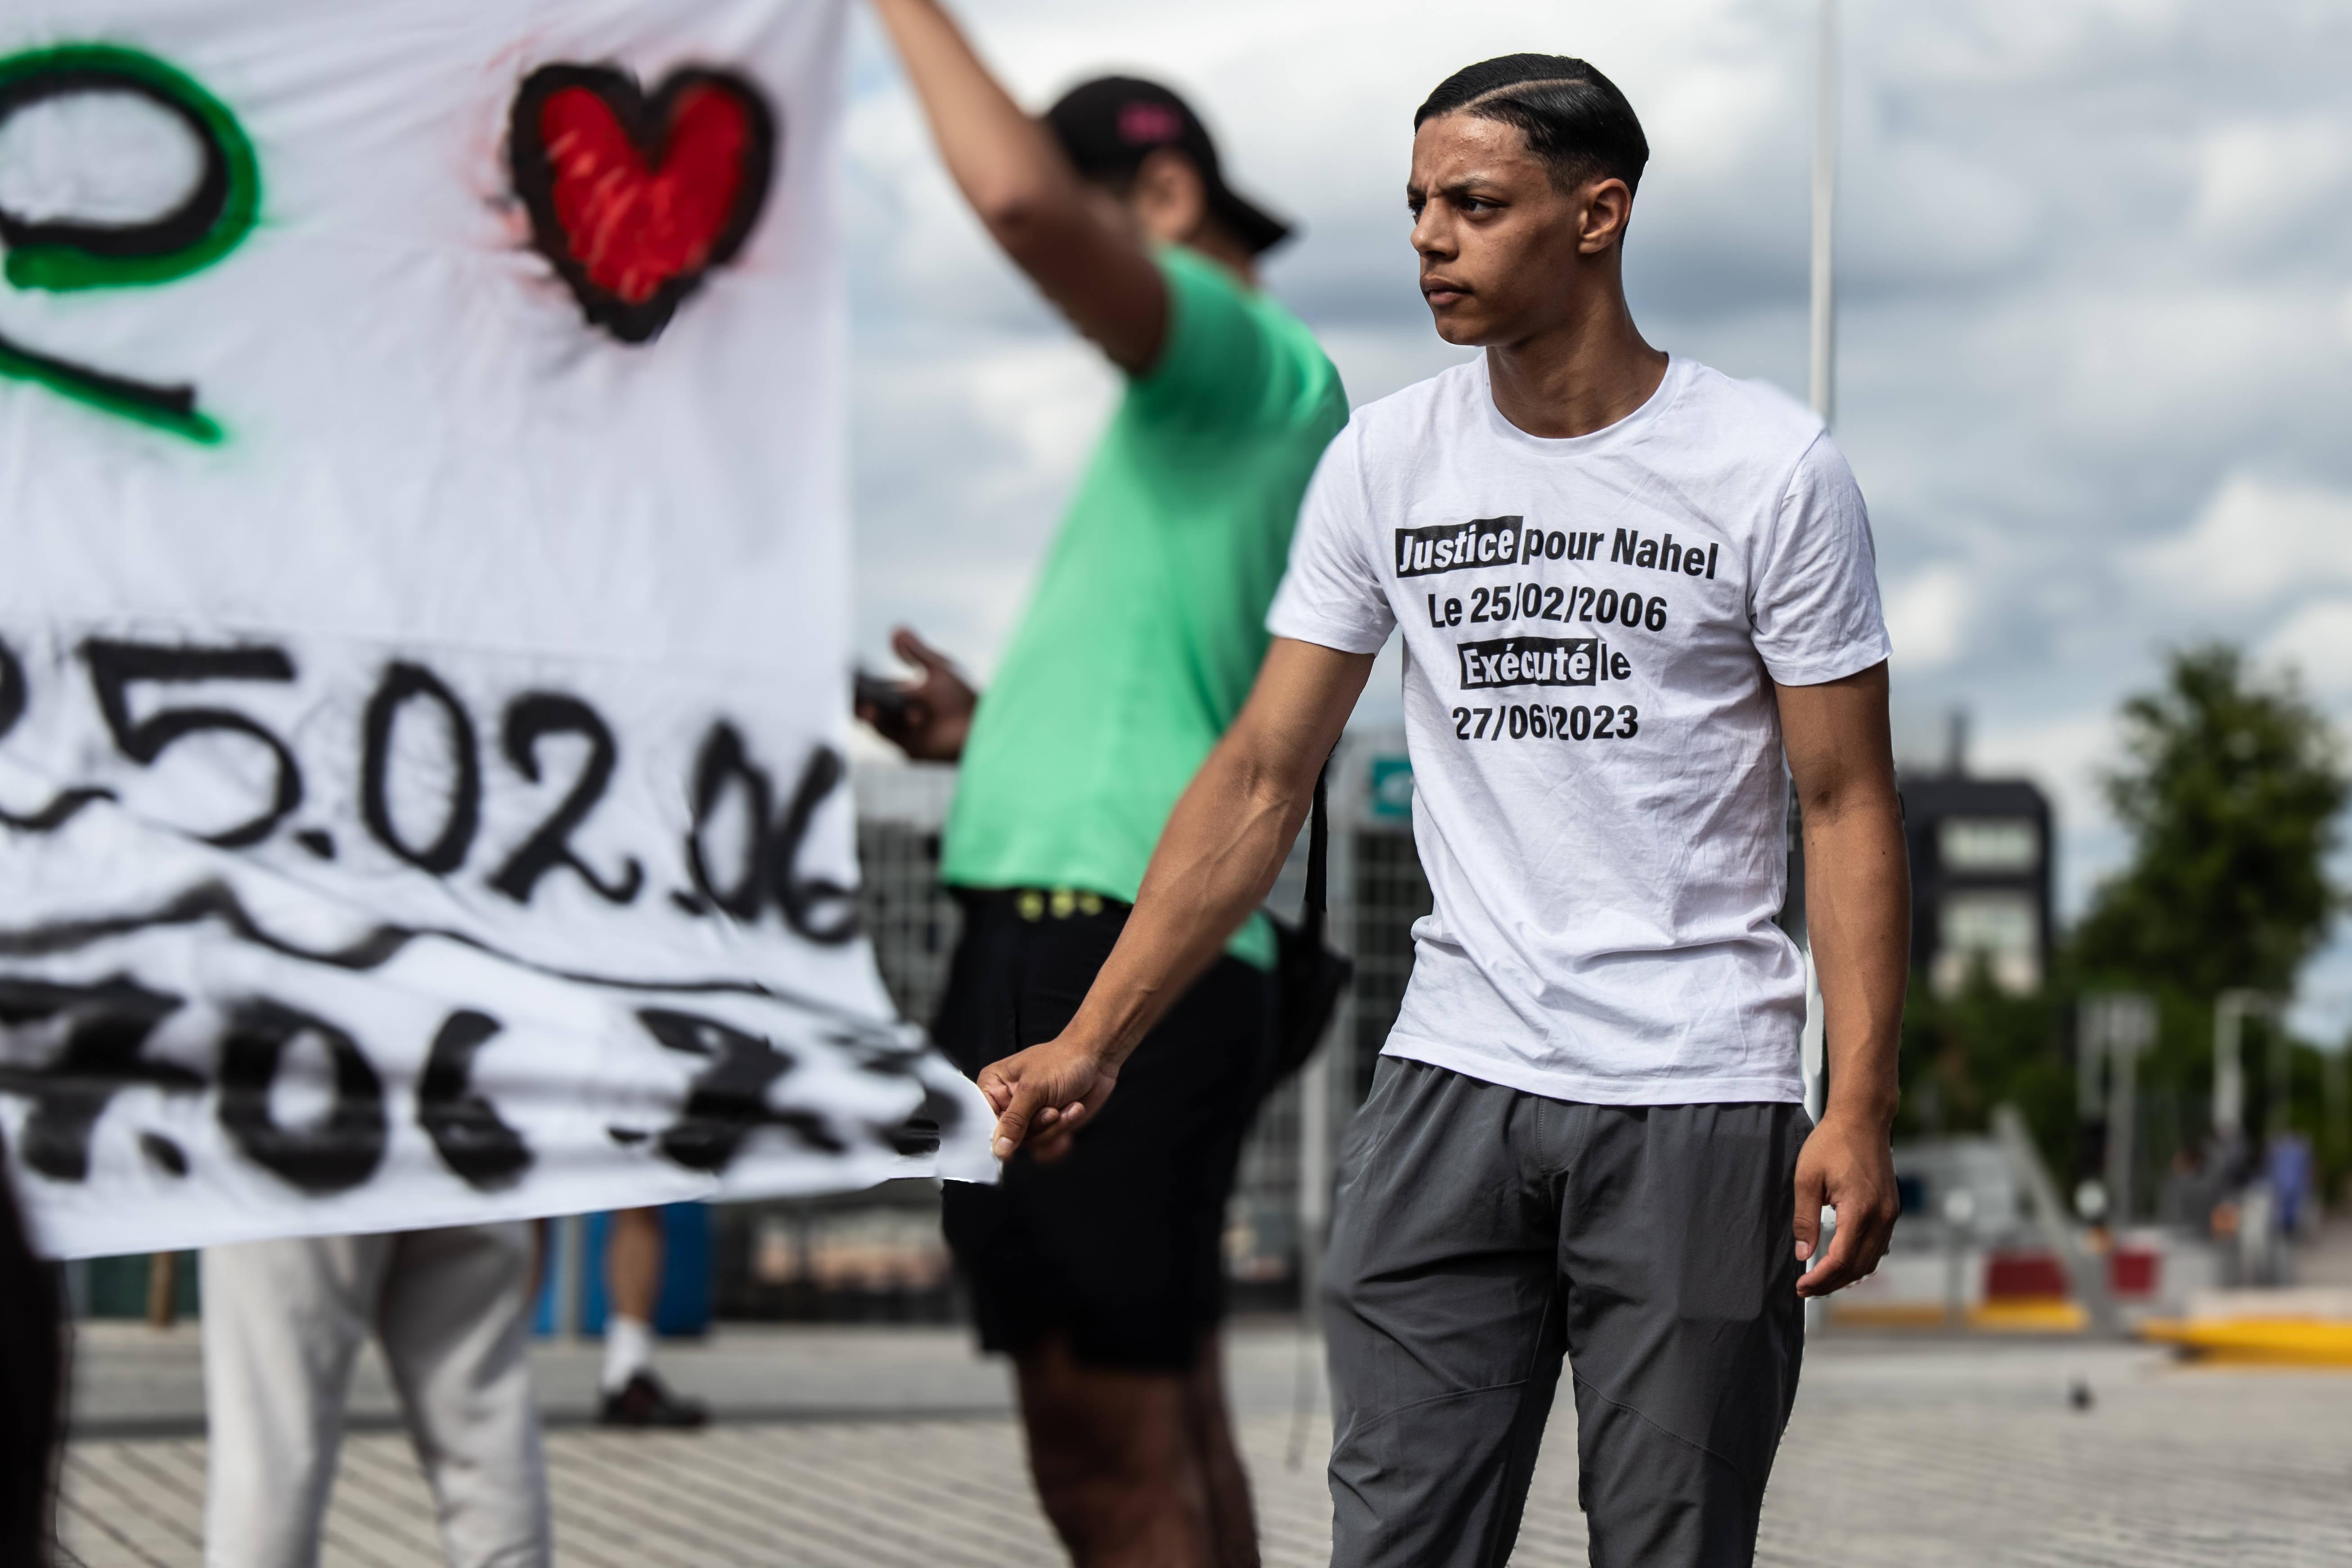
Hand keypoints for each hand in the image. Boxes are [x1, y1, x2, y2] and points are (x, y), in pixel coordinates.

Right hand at [855, 627, 975, 761]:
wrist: (982, 726)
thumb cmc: (966, 697)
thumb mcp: (939, 668)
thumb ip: (915, 653)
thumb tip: (897, 629)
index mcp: (910, 694)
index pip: (881, 687)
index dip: (865, 681)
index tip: (851, 671)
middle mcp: (904, 713)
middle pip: (873, 703)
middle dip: (860, 695)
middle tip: (849, 685)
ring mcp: (904, 730)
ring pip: (875, 718)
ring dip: (866, 709)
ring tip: (862, 701)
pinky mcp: (907, 745)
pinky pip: (885, 732)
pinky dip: (875, 722)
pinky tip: (870, 710)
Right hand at [976, 1034, 1120, 1164]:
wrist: (1097, 1059)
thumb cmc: (1063, 1061)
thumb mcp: (1034, 1089)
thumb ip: (1014, 1120)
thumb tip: (999, 1149)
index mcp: (994, 1085)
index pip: (984, 1120)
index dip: (999, 1133)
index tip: (1018, 1136)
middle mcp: (1008, 1102)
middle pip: (1010, 1137)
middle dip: (1037, 1126)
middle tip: (1053, 1110)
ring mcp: (1028, 1115)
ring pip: (1031, 1143)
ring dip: (1055, 1127)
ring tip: (1068, 1106)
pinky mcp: (1046, 1125)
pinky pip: (1047, 1144)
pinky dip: (1063, 1132)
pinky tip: (1073, 1112)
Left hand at [1792, 1110, 1898, 1296]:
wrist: (1862, 1120)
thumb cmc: (1831, 1144)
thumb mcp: (1806, 1179)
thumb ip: (1805, 1219)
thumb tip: (1803, 1255)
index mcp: (1860, 1210)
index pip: (1841, 1259)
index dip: (1820, 1278)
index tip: (1801, 1286)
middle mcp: (1881, 1216)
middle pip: (1858, 1267)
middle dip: (1831, 1283)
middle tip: (1806, 1289)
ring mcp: (1890, 1214)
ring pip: (1871, 1260)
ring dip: (1847, 1275)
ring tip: (1820, 1280)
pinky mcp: (1891, 1209)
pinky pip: (1878, 1246)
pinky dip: (1859, 1260)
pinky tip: (1840, 1261)